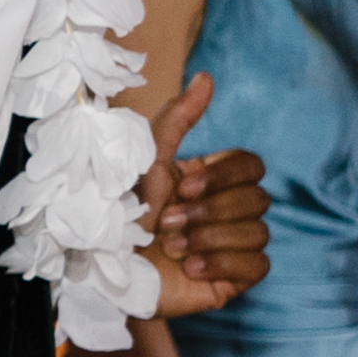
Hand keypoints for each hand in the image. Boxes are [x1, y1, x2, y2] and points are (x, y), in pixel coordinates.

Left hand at [136, 73, 269, 319]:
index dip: (224, 176)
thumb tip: (206, 77)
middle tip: (166, 223)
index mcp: (208, 181)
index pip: (251, 166)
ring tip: (173, 248)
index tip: (183, 187)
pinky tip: (191, 268)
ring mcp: (230, 246)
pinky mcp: (231, 280)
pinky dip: (224, 263)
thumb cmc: (115, 213)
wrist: (98, 270)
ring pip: (259, 232)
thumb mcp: (144, 161)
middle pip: (259, 199)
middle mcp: (223, 211)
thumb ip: (177, 120)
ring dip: (210, 238)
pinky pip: (259, 265)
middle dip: (210, 211)